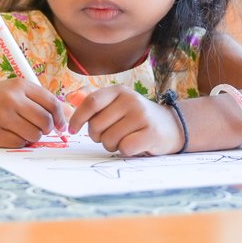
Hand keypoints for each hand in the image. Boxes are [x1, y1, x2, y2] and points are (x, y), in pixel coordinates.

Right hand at [0, 79, 66, 147]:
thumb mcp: (15, 90)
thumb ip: (39, 100)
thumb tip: (67, 114)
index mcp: (19, 85)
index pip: (51, 102)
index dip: (61, 117)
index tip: (61, 125)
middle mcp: (12, 99)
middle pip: (45, 120)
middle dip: (48, 128)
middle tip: (41, 129)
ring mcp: (2, 117)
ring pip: (35, 134)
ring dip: (34, 136)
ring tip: (23, 130)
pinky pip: (20, 142)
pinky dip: (20, 141)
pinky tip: (11, 133)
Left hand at [68, 85, 183, 155]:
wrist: (172, 126)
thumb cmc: (138, 118)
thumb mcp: (118, 104)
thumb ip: (95, 101)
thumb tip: (69, 98)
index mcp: (119, 91)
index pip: (90, 103)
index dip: (77, 118)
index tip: (72, 130)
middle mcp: (130, 100)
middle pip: (96, 126)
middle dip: (98, 137)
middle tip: (111, 135)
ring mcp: (141, 116)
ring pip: (108, 140)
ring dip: (112, 145)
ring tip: (125, 139)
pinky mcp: (151, 134)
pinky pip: (124, 148)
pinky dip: (125, 151)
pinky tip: (134, 145)